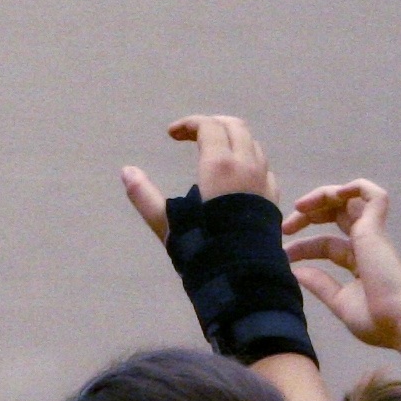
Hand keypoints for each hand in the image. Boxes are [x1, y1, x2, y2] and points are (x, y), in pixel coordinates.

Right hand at [121, 114, 280, 241]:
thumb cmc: (202, 247)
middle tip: (193, 135)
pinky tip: (236, 174)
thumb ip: (144, 195)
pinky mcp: (273, 195)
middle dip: (212, 124)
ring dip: (231, 139)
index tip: (171, 134)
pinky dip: (247, 157)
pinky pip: (263, 165)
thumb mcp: (166, 222)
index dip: (188, 124)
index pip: (208, 127)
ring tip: (213, 152)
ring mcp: (264, 179)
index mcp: (219, 165)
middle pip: (234, 126)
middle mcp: (246, 164)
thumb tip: (126, 171)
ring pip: (252, 143)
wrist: (242, 275)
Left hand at [281, 180, 400, 350]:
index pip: (327, 244)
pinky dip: (353, 187)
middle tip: (284, 227)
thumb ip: (320, 285)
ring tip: (299, 206)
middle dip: (308, 215)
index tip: (283, 257)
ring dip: (323, 196)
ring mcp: (373, 235)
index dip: (303, 247)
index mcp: (360, 262)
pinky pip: (373, 194)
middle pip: (337, 216)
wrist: (398, 324)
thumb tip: (296, 272)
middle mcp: (367, 244)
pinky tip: (330, 195)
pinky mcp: (377, 228)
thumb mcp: (339, 301)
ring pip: (351, 199)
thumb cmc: (375, 320)